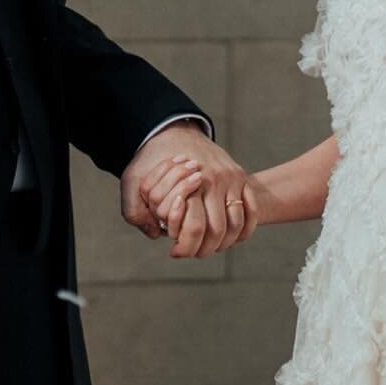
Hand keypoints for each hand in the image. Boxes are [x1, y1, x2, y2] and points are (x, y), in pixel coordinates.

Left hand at [121, 126, 257, 258]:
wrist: (174, 131)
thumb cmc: (153, 160)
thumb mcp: (133, 182)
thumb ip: (135, 211)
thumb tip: (156, 235)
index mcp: (191, 181)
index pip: (195, 228)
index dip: (185, 247)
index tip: (174, 252)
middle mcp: (215, 179)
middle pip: (218, 230)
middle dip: (206, 249)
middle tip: (194, 253)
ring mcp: (232, 178)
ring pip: (237, 223)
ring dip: (226, 242)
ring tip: (211, 247)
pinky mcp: (242, 177)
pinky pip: (252, 210)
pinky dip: (246, 228)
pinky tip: (232, 238)